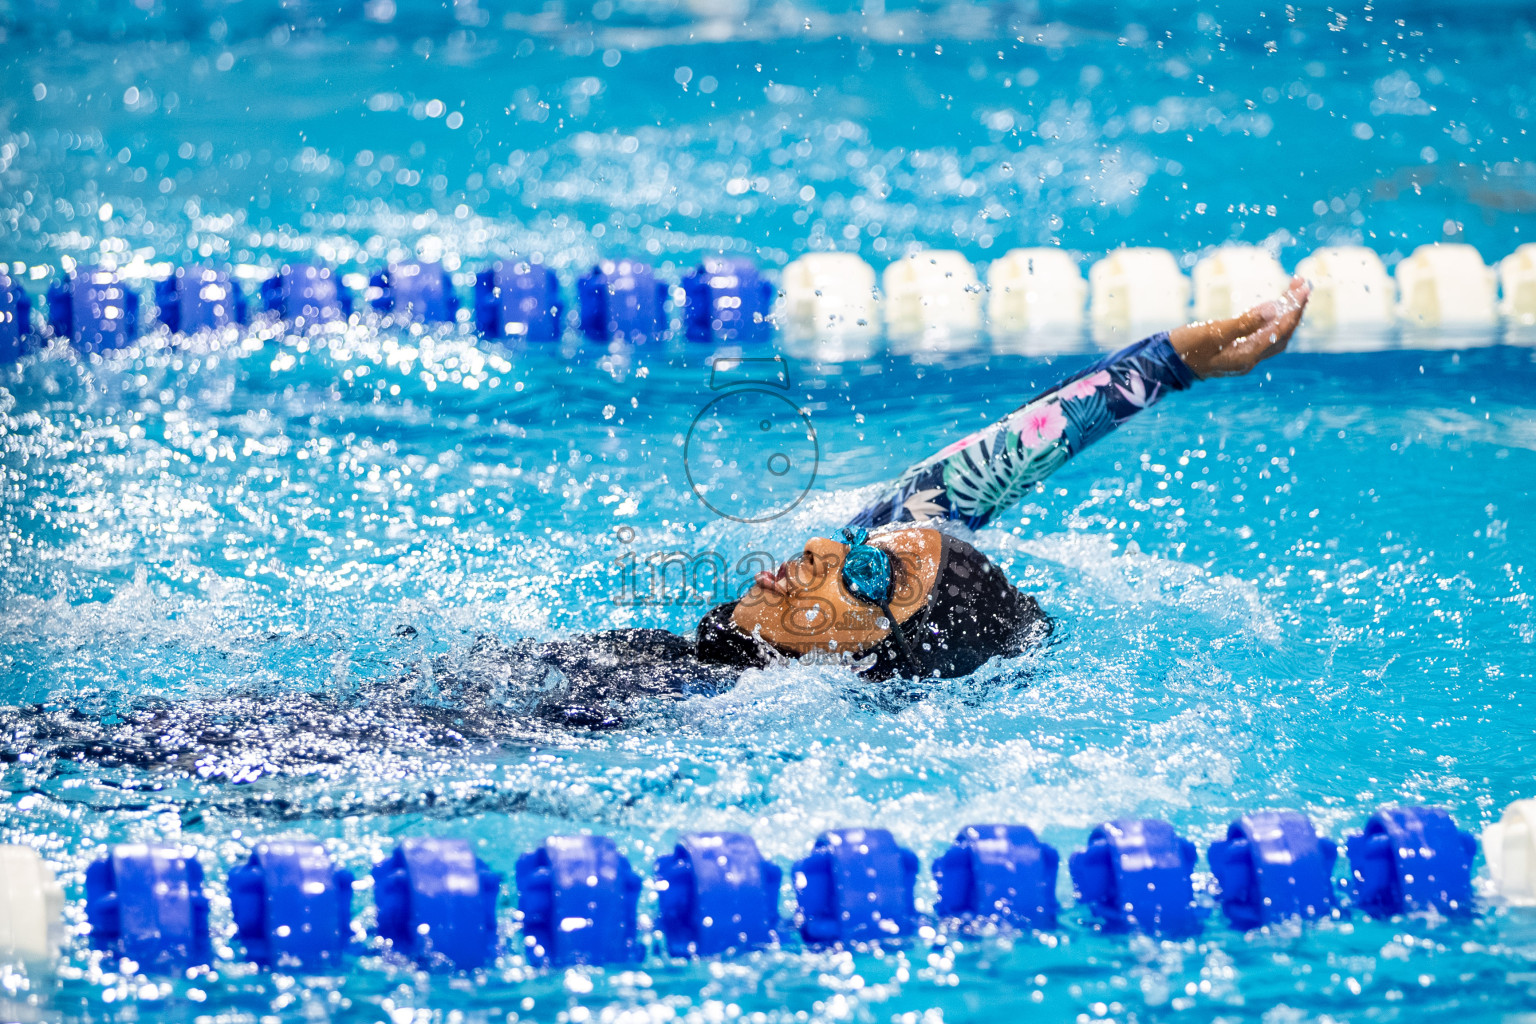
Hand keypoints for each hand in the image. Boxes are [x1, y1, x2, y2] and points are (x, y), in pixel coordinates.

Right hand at [1169, 276, 1310, 378]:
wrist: (1165, 364)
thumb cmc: (1186, 347)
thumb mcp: (1213, 332)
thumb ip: (1245, 322)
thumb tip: (1274, 308)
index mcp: (1246, 356)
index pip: (1280, 330)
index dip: (1294, 307)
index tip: (1303, 286)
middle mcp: (1250, 359)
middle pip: (1283, 333)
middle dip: (1294, 309)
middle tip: (1302, 284)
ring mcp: (1243, 357)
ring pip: (1274, 335)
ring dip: (1286, 314)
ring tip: (1293, 291)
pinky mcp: (1236, 352)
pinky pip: (1263, 336)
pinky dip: (1272, 320)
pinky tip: (1273, 308)